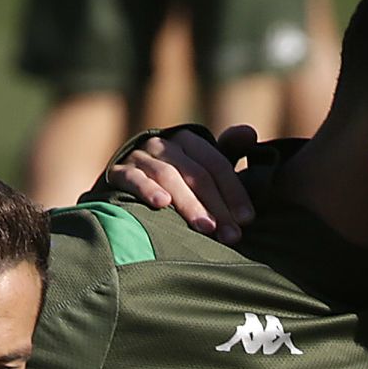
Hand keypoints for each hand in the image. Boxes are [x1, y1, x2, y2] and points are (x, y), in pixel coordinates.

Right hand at [106, 125, 258, 242]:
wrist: (123, 187)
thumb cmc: (174, 181)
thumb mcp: (201, 168)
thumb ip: (227, 154)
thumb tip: (250, 133)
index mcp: (188, 141)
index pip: (216, 164)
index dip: (234, 191)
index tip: (247, 220)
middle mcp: (163, 144)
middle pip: (196, 173)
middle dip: (216, 206)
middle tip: (231, 234)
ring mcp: (139, 156)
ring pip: (168, 176)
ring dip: (189, 204)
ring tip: (206, 228)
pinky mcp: (117, 172)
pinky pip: (133, 178)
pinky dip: (147, 189)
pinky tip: (161, 204)